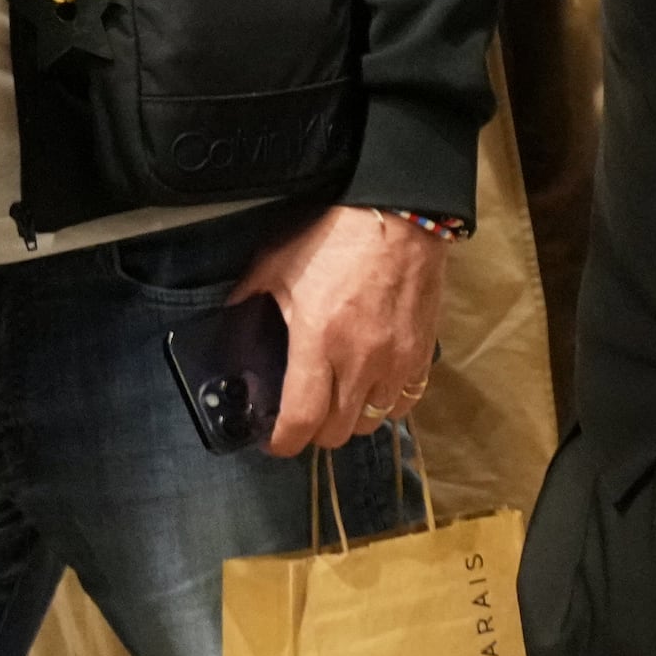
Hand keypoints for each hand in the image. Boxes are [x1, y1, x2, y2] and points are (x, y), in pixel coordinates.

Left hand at [237, 207, 448, 456]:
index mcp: (318, 341)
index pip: (302, 419)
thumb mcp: (277, 264)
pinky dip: (388, 403)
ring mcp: (397, 359)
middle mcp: (360, 360)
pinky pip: (406, 400)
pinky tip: (376, 388)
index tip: (274, 442)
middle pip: (338, 431)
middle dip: (315, 431)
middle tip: (305, 415)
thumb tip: (231, 316)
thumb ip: (249, 297)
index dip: (283, 442)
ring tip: (341, 402)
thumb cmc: (336, 236)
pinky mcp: (423, 350)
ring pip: (373, 421)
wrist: (401, 213)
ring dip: (352, 419)